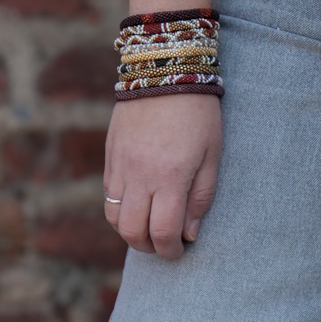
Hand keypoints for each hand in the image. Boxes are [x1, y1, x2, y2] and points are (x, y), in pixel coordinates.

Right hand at [103, 94, 221, 259]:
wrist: (165, 69)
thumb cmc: (198, 112)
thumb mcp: (212, 153)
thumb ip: (200, 197)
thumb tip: (188, 234)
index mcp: (170, 176)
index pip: (162, 231)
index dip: (170, 250)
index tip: (179, 251)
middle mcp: (140, 174)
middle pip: (132, 231)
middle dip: (148, 246)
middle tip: (164, 245)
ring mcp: (120, 165)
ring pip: (114, 216)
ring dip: (130, 230)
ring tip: (149, 227)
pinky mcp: (110, 154)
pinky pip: (108, 194)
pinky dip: (120, 208)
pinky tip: (138, 202)